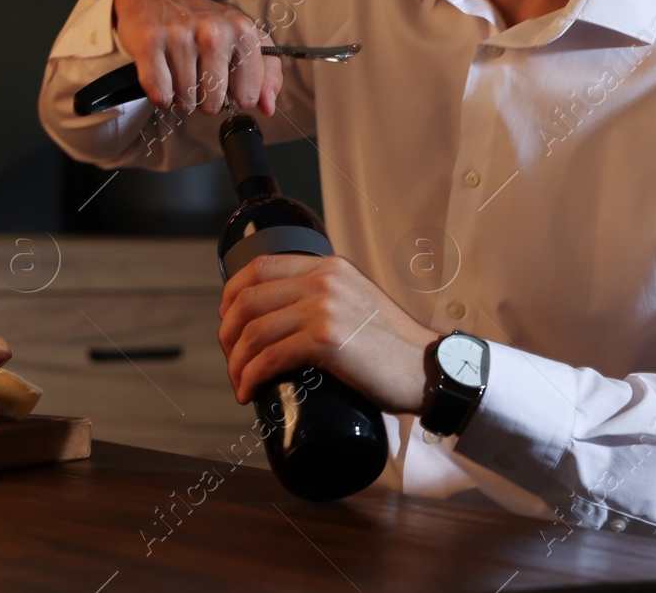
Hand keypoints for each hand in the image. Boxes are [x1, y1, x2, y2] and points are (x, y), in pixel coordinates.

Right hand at [113, 0, 281, 115]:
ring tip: (178, 71)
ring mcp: (180, 35)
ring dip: (180, 95)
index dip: (235, 96)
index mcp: (242, 29)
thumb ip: (266, 72)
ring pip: (186, 100)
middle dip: (204, 99)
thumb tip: (268, 107)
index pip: (248, 93)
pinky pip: (161, 94)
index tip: (227, 82)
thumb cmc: (198, 20)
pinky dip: (160, 94)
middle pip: (214, 102)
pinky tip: (163, 74)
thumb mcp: (241, 37)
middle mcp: (214, 31)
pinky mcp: (150, 42)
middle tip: (198, 76)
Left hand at [218, 254, 439, 413]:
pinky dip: (252, 375)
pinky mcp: (328, 340)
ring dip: (237, 362)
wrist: (428, 368)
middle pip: (249, 299)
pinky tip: (248, 390)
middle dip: (229, 334)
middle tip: (231, 361)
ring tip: (239, 383)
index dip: (232, 293)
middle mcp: (324, 280)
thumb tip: (289, 318)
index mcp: (329, 266)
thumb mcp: (358, 301)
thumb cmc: (393, 346)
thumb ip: (329, 297)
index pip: (261, 266)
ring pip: (255, 331)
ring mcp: (326, 308)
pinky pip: (271, 356)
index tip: (227, 321)